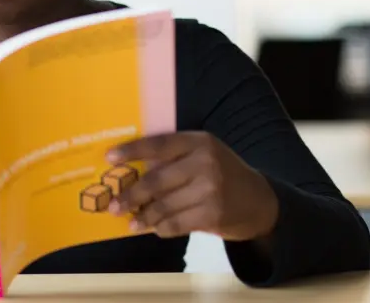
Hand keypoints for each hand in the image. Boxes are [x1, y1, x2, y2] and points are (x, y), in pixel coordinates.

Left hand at [105, 132, 278, 241]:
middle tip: (113, 205)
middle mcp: (205, 162)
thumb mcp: (205, 155)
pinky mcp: (213, 214)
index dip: (132, 150)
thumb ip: (174, 159)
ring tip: (131, 223)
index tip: (109, 158)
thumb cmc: (223, 175)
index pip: (158, 144)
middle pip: (156, 179)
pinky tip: (155, 228)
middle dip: (131, 194)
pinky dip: (162, 228)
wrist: (260, 201)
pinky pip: (175, 223)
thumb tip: (131, 173)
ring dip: (144, 217)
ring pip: (163, 205)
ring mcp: (210, 189)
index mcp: (199, 142)